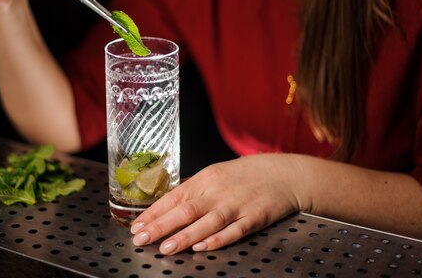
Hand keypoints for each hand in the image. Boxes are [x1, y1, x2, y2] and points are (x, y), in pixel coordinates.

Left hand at [130, 153, 304, 254]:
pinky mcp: (254, 218)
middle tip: (141, 239)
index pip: (174, 196)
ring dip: (185, 236)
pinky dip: (219, 239)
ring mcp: (237, 205)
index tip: (137, 226)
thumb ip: (193, 189)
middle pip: (186, 209)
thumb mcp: (216, 174)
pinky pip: (234, 230)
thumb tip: (168, 202)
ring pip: (207, 222)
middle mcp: (218, 191)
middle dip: (161, 226)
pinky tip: (203, 247)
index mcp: (206, 179)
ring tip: (166, 248)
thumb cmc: (247, 175)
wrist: (284, 174)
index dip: (154, 212)